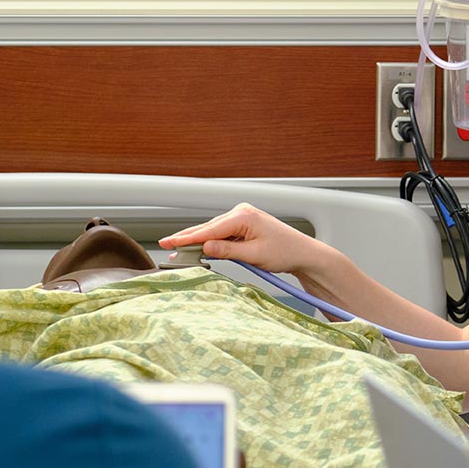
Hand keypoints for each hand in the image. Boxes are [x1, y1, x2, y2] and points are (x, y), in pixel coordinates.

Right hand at [158, 203, 329, 275]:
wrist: (302, 253)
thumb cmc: (284, 252)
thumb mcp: (254, 255)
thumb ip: (228, 251)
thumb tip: (205, 246)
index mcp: (243, 216)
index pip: (210, 229)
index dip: (188, 238)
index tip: (170, 242)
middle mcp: (240, 212)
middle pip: (208, 228)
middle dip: (187, 238)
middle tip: (166, 246)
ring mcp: (241, 218)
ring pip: (212, 231)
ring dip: (197, 241)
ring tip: (176, 250)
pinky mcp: (242, 226)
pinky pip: (220, 234)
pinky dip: (209, 241)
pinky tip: (196, 248)